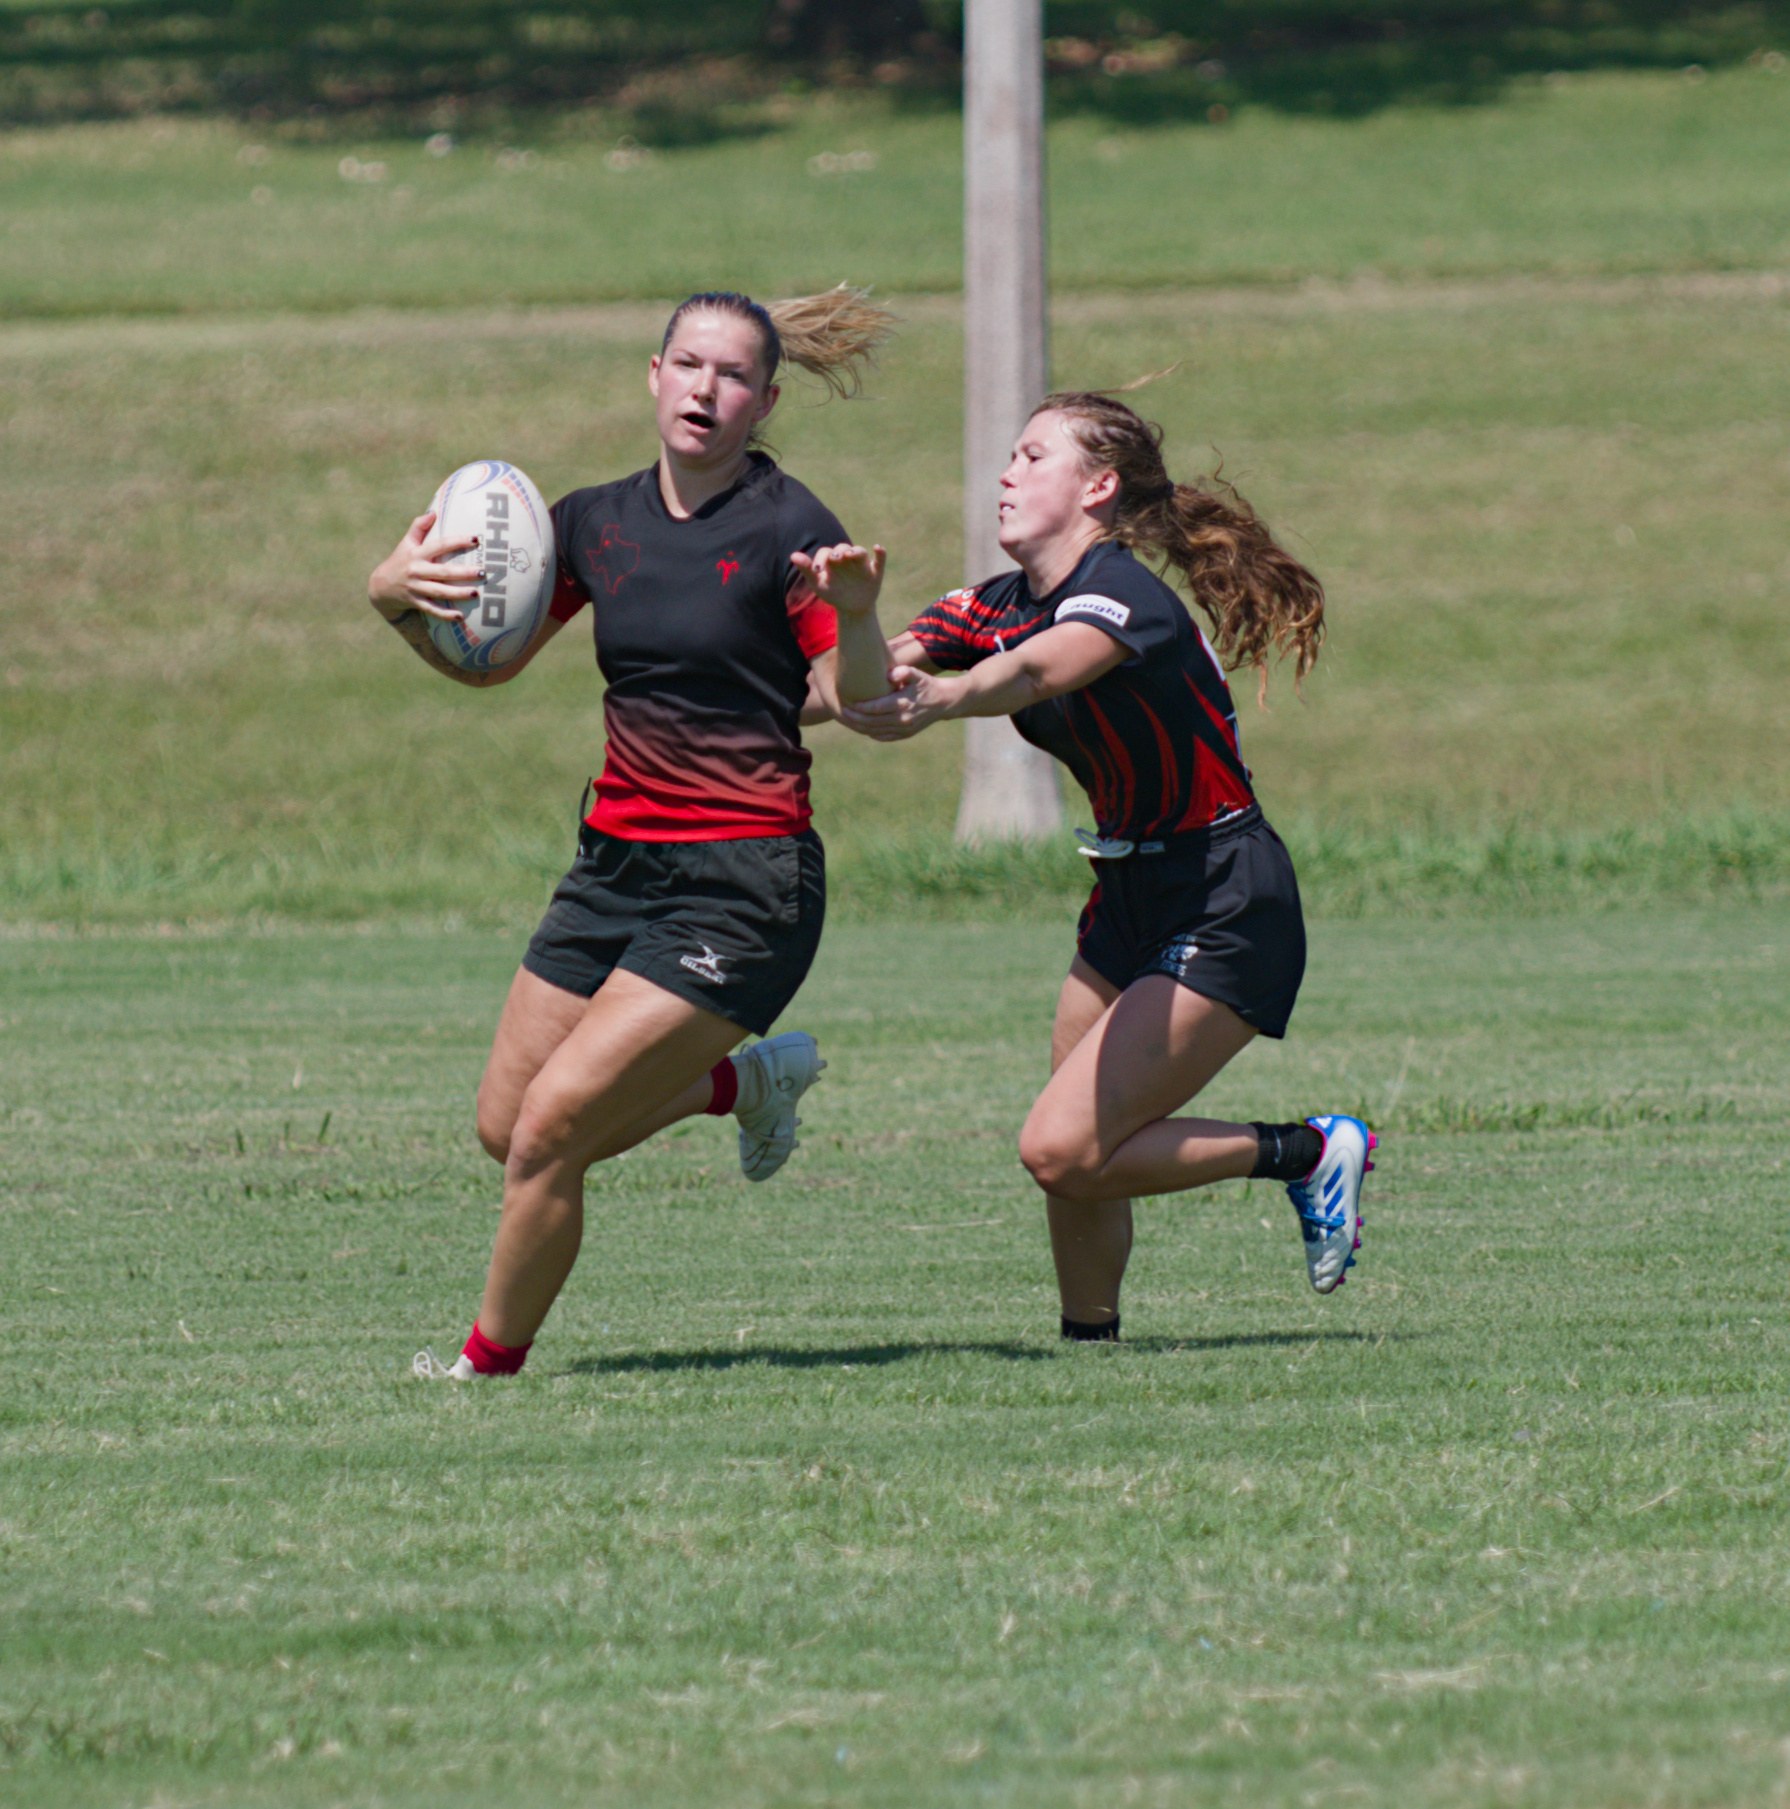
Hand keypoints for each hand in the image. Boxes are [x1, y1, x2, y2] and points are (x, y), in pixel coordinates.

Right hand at [367, 510, 484, 622]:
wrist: (380, 587)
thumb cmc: (400, 561)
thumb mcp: (406, 543)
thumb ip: (418, 527)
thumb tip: (434, 512)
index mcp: (417, 554)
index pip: (439, 545)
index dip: (457, 542)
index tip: (476, 540)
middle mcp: (416, 571)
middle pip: (443, 571)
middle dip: (463, 572)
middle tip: (482, 572)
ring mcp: (416, 588)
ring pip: (439, 592)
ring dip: (457, 593)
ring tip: (476, 593)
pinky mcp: (415, 602)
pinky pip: (432, 610)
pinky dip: (445, 615)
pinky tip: (460, 617)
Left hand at [789, 542, 885, 618]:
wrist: (852, 609)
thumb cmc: (833, 593)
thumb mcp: (818, 584)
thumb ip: (806, 570)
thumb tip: (793, 555)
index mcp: (832, 560)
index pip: (826, 553)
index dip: (821, 559)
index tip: (817, 571)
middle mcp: (847, 558)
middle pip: (843, 548)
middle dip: (838, 552)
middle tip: (835, 558)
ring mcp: (862, 564)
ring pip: (859, 551)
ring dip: (856, 551)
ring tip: (851, 554)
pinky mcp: (875, 571)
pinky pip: (880, 559)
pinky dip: (880, 553)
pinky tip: (877, 548)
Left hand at [837, 665, 958, 739]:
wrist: (944, 702)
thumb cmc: (927, 684)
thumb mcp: (917, 674)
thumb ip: (904, 671)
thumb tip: (889, 674)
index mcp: (903, 703)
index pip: (876, 708)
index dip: (861, 707)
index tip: (848, 703)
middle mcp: (903, 719)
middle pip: (873, 722)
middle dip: (856, 718)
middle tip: (843, 712)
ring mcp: (905, 729)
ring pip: (877, 731)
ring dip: (861, 727)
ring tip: (849, 720)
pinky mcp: (906, 734)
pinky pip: (885, 737)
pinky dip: (872, 733)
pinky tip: (863, 728)